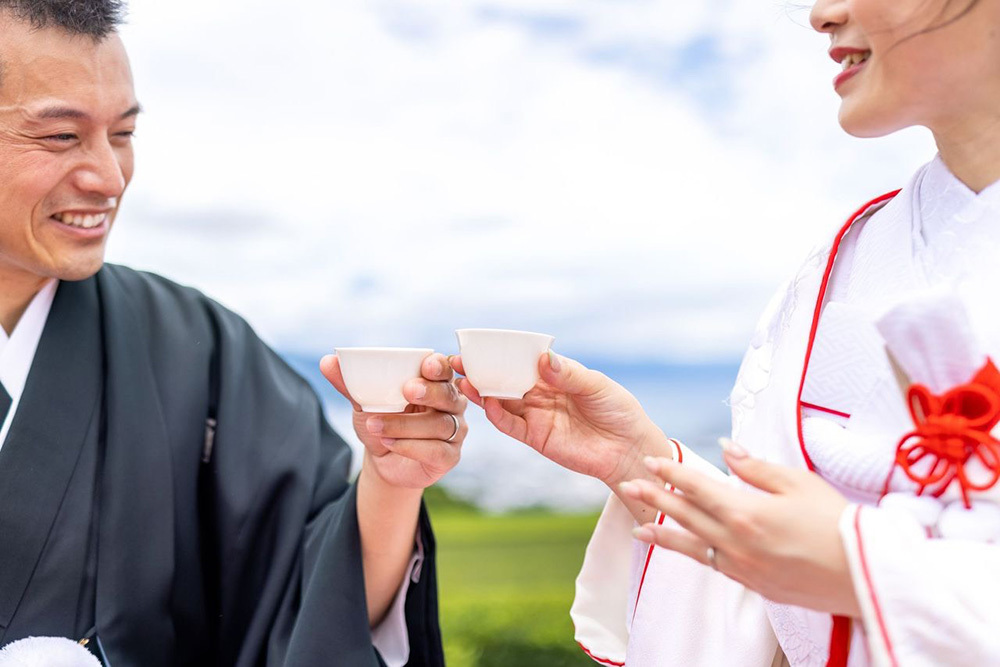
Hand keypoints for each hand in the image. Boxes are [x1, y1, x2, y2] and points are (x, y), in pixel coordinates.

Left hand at [321, 353, 466, 488]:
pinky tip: (390, 443)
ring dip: (406, 425)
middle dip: (430, 392)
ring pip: (439, 425)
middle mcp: (451, 405)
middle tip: (407, 391)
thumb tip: (327, 360)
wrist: (381, 459)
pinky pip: (437, 450)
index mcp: (435, 383)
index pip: (446, 369)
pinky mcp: (449, 457)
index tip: (426, 366)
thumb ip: (350, 383)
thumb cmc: (381, 420)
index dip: (440, 367)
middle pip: (449, 396)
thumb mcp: (364, 401)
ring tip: (376, 426)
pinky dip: (411, 447)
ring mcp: (455, 432)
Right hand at [453, 351, 667, 486]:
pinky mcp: (536, 437)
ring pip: (502, 401)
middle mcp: (541, 392)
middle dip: (483, 370)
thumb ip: (568, 375)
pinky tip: (487, 403)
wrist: (628, 449)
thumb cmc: (618, 411)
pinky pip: (511, 425)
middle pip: (506, 379)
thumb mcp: (596, 386)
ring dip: (483, 391)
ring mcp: (536, 414)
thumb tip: (542, 360)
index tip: (480, 344)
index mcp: (555, 374)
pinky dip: (497, 415)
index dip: (502, 352)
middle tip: (459, 361)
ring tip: (464, 381)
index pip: (523, 359)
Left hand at [621, 439, 859, 616]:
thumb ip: (756, 467)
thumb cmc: (837, 523)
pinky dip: (694, 554)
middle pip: (686, 516)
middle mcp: (736, 543)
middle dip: (655, 499)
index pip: (697, 487)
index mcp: (746, 513)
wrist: (865, 575)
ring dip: (663, 535)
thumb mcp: (799, 483)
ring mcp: (743, 568)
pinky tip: (685, 549)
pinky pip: (714, 565)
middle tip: (629, 485)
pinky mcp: (754, 585)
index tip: (651, 461)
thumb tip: (726, 448)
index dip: (672, 472)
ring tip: (637, 529)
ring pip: (693, 546)